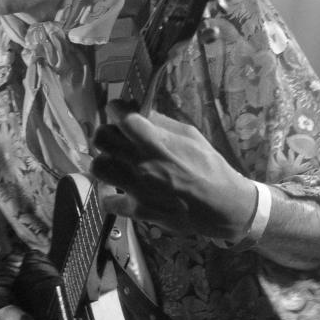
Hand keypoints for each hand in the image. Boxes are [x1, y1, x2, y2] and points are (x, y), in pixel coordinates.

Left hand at [91, 100, 256, 242]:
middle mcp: (140, 163)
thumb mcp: (191, 135)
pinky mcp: (137, 210)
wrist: (221, 205)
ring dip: (105, 160)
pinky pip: (108, 201)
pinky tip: (119, 189)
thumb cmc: (210, 167)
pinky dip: (110, 195)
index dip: (117, 109)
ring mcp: (136, 188)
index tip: (119, 110)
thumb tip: (140, 112)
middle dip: (107, 131)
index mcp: (155, 141)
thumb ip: (162, 123)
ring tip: (116, 161)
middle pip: (101, 138)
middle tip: (117, 135)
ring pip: (98, 167)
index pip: (121, 116)